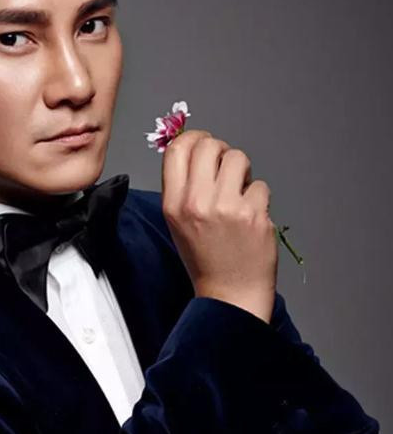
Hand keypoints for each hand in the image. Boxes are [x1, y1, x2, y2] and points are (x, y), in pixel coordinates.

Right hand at [161, 129, 277, 322]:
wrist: (229, 294)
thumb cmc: (205, 256)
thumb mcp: (179, 221)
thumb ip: (183, 186)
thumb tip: (195, 147)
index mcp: (174, 204)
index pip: (177, 150)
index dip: (193, 139)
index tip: (204, 143)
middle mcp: (196, 203)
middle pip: (208, 145)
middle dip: (221, 150)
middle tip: (226, 168)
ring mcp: (226, 208)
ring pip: (238, 158)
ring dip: (242, 171)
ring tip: (239, 193)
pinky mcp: (254, 215)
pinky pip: (259, 185)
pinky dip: (258, 198)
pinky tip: (251, 218)